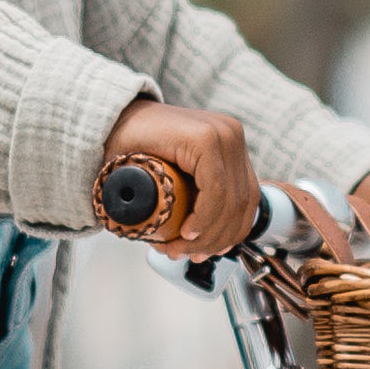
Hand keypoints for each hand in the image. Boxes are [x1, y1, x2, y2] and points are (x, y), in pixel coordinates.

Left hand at [94, 99, 264, 261]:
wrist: (132, 115)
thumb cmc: (126, 136)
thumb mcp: (122, 163)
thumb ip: (127, 193)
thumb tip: (141, 230)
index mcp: (204, 136)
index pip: (216, 191)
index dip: (204, 223)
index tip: (184, 239)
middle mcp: (227, 135)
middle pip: (234, 200)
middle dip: (211, 236)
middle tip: (184, 253)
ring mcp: (235, 142)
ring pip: (245, 202)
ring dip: (224, 234)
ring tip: (197, 253)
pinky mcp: (237, 152)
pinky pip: (247, 194)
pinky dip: (233, 221)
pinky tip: (216, 240)